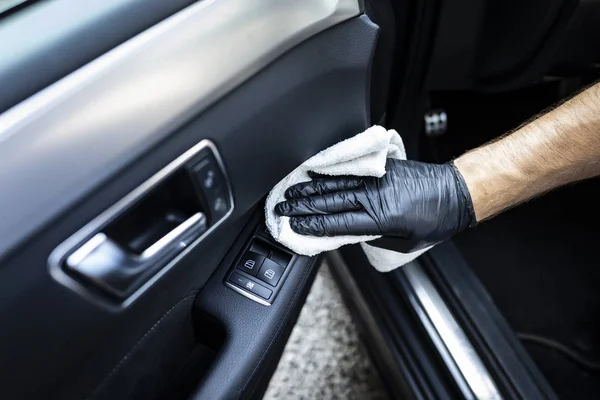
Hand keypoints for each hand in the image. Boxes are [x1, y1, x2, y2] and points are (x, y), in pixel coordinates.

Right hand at [275, 159, 475, 252]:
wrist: (455, 193)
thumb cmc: (434, 221)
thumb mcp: (404, 242)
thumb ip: (374, 238)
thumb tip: (352, 235)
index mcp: (379, 218)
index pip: (336, 223)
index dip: (312, 225)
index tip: (294, 226)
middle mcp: (374, 196)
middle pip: (329, 202)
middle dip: (303, 206)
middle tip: (282, 208)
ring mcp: (376, 179)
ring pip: (336, 184)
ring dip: (310, 189)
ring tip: (291, 193)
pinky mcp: (381, 168)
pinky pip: (349, 171)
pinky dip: (329, 173)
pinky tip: (314, 174)